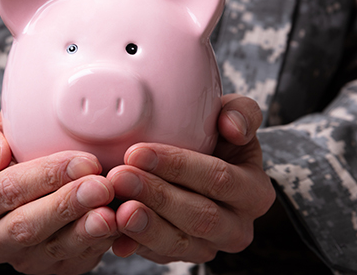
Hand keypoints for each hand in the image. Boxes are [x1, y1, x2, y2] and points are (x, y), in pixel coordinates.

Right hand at [0, 110, 117, 274]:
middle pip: (29, 225)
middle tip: (102, 185)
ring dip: (86, 230)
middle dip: (68, 205)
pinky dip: (99, 243)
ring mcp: (22, 258)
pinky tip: (117, 223)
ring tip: (111, 211)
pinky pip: (76, 260)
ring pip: (55, 249)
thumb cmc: (4, 150)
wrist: (23, 176)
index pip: (7, 190)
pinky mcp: (51, 269)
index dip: (47, 176)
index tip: (83, 161)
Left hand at [106, 94, 275, 263]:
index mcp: (254, 192)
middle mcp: (237, 226)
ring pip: (179, 242)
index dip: (179, 166)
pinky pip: (158, 254)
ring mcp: (208, 246)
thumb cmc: (216, 139)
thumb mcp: (233, 118)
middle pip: (199, 215)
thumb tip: (233, 127)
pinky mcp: (181, 256)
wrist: (199, 172)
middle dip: (157, 195)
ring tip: (117, 208)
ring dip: (145, 225)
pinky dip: (134, 244)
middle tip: (120, 176)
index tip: (138, 151)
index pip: (219, 179)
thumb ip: (241, 112)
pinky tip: (114, 231)